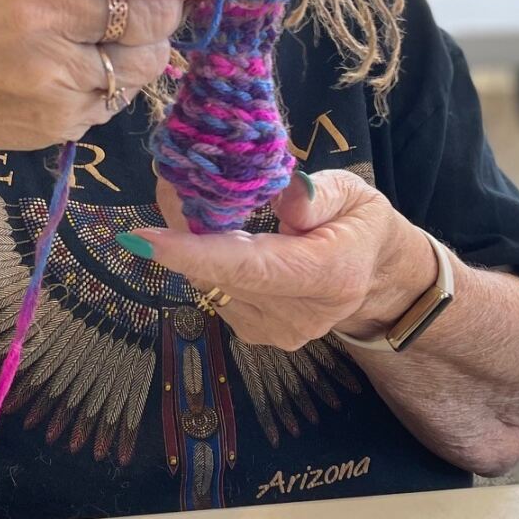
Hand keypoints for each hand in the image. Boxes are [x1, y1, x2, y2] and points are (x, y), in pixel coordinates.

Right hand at [0, 0, 232, 155]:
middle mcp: (38, 7)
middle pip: (156, 12)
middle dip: (167, 9)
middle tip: (145, 6)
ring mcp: (47, 69)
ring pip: (149, 59)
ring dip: (144, 49)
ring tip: (101, 40)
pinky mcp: (58, 115)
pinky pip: (125, 96)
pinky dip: (117, 82)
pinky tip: (78, 71)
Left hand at [141, 169, 436, 352]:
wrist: (373, 275)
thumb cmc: (359, 224)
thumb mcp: (354, 193)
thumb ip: (320, 194)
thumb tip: (282, 193)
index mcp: (329, 276)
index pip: (252, 268)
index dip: (196, 253)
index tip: (144, 238)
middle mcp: (299, 315)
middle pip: (222, 275)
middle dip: (183, 233)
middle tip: (169, 185)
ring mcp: (276, 332)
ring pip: (211, 284)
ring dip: (192, 246)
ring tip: (193, 203)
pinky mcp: (256, 333)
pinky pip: (216, 292)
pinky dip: (205, 262)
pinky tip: (211, 237)